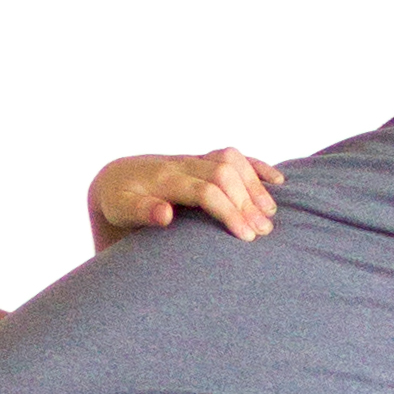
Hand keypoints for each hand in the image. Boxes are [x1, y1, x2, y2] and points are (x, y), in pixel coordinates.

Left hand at [88, 148, 284, 251]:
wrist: (116, 179)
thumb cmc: (119, 202)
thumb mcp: (120, 209)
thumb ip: (141, 211)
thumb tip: (165, 215)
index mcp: (164, 178)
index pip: (205, 190)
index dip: (228, 211)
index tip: (246, 237)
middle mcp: (183, 164)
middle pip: (224, 174)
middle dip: (247, 202)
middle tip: (264, 232)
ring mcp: (195, 160)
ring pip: (232, 161)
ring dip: (254, 185)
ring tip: (270, 214)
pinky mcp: (203, 161)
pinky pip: (234, 156)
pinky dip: (257, 166)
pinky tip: (277, 181)